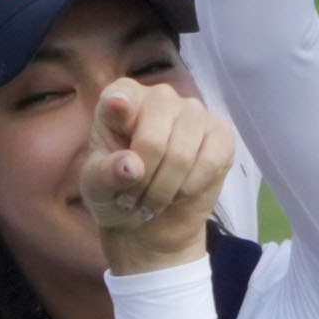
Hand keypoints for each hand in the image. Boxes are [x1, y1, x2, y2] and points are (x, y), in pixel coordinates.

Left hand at [61, 66, 238, 271]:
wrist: (150, 221)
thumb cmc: (116, 193)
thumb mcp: (97, 188)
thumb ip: (106, 174)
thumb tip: (131, 166)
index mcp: (121, 100)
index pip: (120, 97)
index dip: (119, 104)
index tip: (116, 107)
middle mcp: (160, 97)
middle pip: (152, 139)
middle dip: (143, 181)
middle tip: (134, 199)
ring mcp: (194, 112)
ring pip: (182, 155)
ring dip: (165, 190)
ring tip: (153, 201)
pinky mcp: (221, 133)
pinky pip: (209, 161)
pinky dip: (191, 186)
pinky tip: (181, 192)